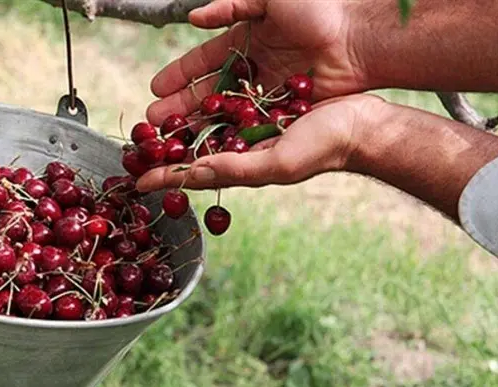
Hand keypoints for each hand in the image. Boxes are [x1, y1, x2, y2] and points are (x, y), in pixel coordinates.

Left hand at [136, 94, 386, 191]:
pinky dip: (207, 101)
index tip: (136, 181)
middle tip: (136, 144)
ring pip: (206, 127)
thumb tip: (193, 174)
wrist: (361, 124)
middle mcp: (242, 152)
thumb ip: (234, 168)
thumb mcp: (277, 163)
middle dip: (164, 151)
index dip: (165, 179)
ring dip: (180, 124)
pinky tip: (193, 94)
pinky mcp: (262, 108)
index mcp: (242, 170)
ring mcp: (251, 130)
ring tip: (154, 118)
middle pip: (194, 153)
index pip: (194, 177)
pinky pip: (228, 104)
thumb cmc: (325, 149)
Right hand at [146, 0, 368, 124]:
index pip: (201, 62)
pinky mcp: (281, 111)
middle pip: (206, 93)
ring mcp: (265, 94)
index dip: (177, 76)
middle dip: (178, 108)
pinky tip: (209, 149)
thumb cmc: (319, 9)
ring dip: (198, 127)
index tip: (154, 89)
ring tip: (173, 142)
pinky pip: (249, 126)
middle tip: (153, 124)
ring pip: (223, 114)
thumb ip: (232, 4)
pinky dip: (230, 137)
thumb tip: (195, 19)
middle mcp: (250, 71)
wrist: (360, 38)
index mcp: (243, 42)